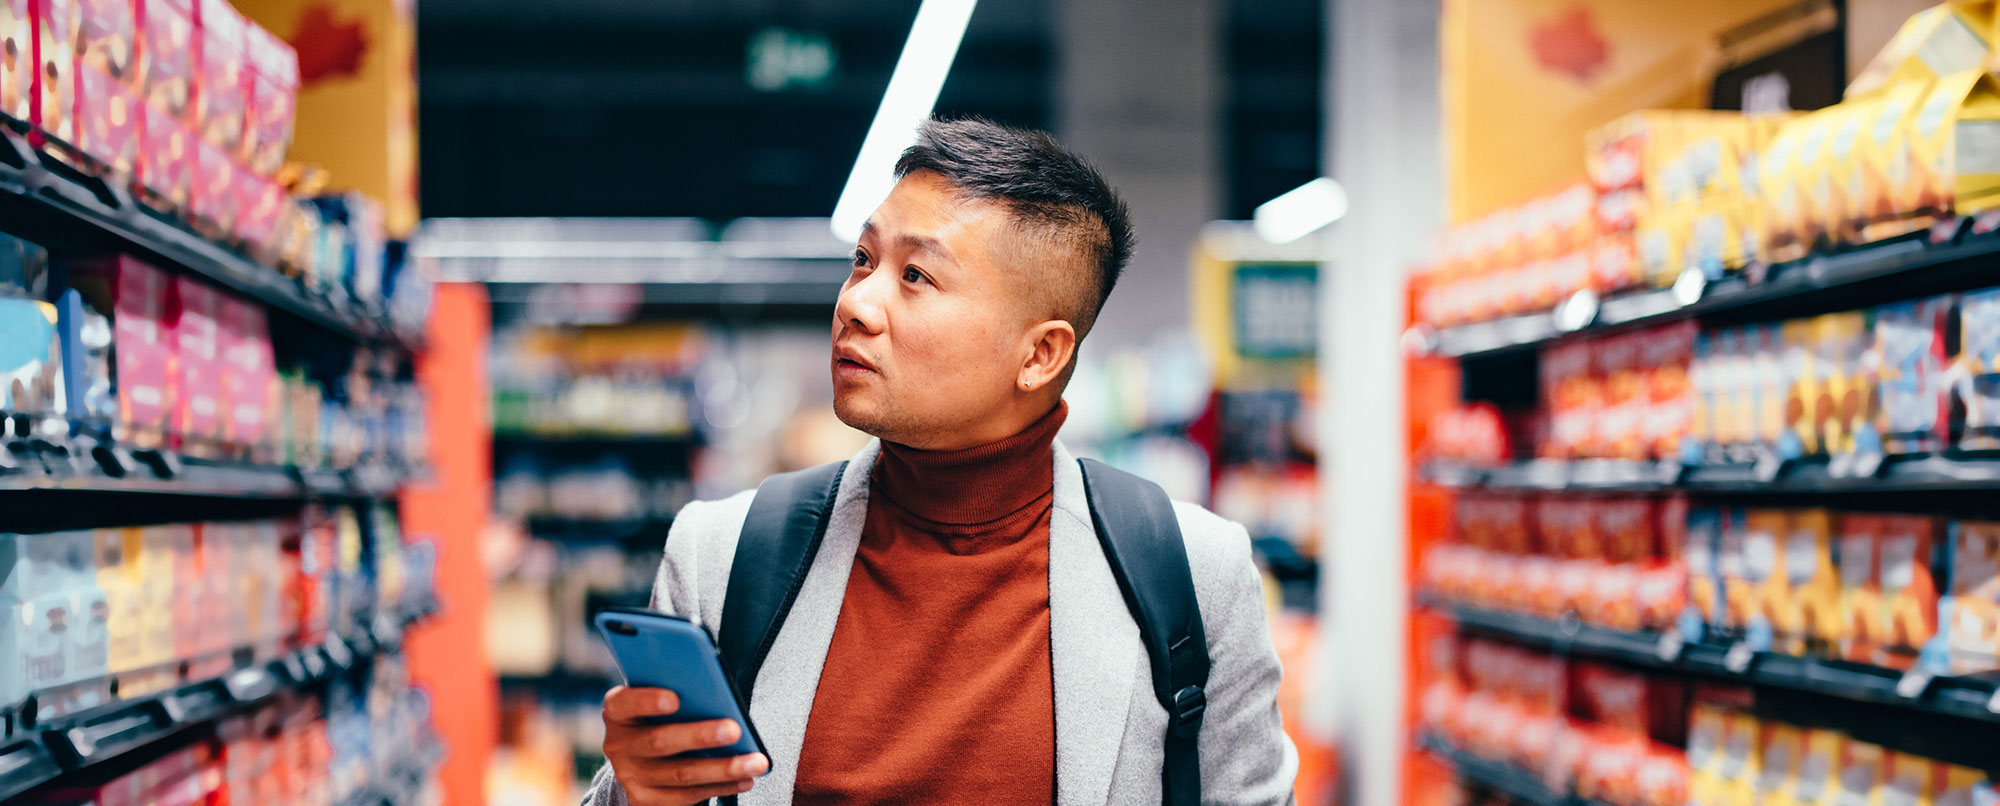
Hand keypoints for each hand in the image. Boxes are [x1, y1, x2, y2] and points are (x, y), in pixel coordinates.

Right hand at [602, 686, 767, 804]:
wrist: (643, 760)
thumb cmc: (662, 716)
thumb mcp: (660, 699)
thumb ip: (679, 691)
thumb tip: (718, 693)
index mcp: (618, 711)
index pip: (624, 702)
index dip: (647, 700)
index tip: (675, 698)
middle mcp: (618, 745)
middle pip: (660, 741)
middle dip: (700, 736)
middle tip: (735, 730)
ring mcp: (631, 776)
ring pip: (682, 774)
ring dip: (724, 768)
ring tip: (756, 761)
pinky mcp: (647, 801)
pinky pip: (688, 796)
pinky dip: (722, 786)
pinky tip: (745, 779)